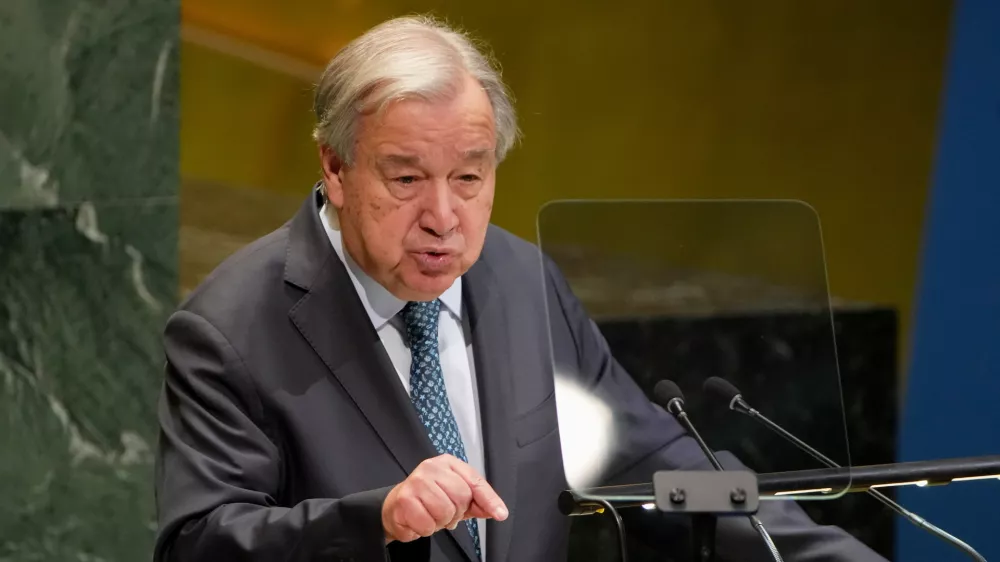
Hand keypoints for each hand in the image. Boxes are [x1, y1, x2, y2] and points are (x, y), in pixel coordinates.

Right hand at [382, 454, 507, 542]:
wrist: (397, 507)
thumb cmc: (429, 500)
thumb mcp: (457, 498)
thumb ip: (478, 502)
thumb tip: (498, 511)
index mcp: (448, 463)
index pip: (474, 481)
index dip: (489, 499)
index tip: (500, 514)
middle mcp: (431, 467)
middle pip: (461, 496)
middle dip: (456, 513)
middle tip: (445, 513)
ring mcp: (416, 481)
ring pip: (445, 511)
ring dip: (440, 522)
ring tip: (431, 516)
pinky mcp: (404, 498)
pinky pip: (428, 524)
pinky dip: (426, 529)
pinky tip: (420, 520)